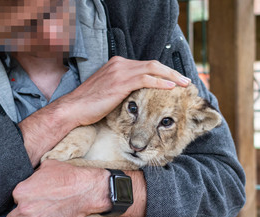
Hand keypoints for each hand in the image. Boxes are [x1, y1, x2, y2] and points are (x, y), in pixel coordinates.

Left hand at [4, 160, 110, 216]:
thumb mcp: (47, 166)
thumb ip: (34, 174)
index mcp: (21, 191)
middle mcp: (24, 208)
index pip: (14, 200)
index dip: (22, 201)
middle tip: (27, 215)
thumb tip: (31, 176)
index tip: (30, 202)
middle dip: (18, 216)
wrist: (85, 191)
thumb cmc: (68, 176)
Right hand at [18, 56, 190, 166]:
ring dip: (171, 76)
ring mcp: (120, 72)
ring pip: (153, 69)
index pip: (146, 65)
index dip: (162, 72)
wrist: (74, 108)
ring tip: (184, 84)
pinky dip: (160, 82)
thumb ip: (123, 88)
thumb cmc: (89, 104)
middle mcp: (120, 64)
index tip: (174, 80)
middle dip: (171, 72)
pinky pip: (146, 79)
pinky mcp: (120, 82)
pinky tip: (170, 87)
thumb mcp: (108, 92)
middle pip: (153, 64)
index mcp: (117, 64)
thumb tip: (138, 96)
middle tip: (185, 80)